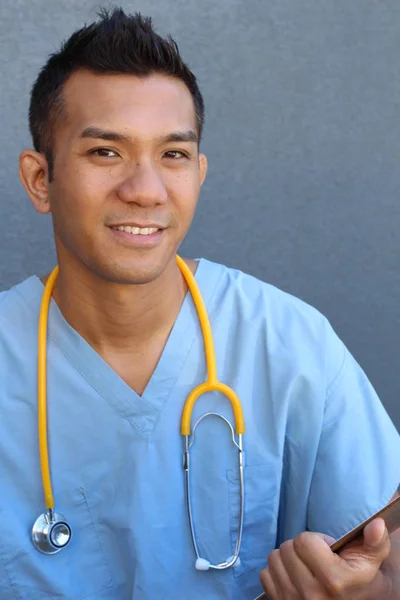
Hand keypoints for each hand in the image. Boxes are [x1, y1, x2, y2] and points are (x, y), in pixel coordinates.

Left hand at [260, 517, 390, 598]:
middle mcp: (312, 595)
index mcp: (334, 580)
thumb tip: (376, 524)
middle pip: (286, 548)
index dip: (316, 540)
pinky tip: (294, 577)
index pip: (303, 541)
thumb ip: (375, 541)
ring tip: (306, 567)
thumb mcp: (371, 558)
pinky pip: (265, 575)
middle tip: (316, 559)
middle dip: (301, 548)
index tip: (328, 551)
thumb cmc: (357, 576)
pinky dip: (277, 572)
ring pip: (274, 559)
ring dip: (287, 559)